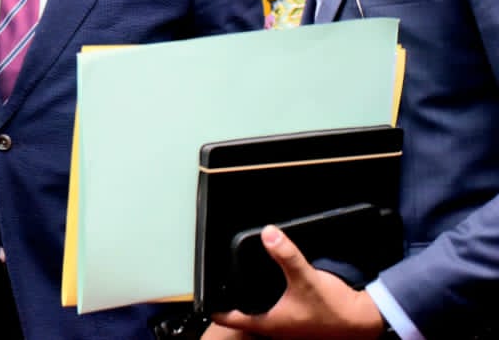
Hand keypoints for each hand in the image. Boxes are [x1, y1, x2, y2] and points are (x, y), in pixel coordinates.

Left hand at [212, 225, 385, 338]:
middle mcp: (274, 328)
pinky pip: (272, 309)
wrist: (364, 321)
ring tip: (235, 277)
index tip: (199, 290)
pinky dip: (264, 298)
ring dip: (246, 299)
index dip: (212, 305)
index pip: (228, 317)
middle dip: (228, 298)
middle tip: (215, 277)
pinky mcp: (297, 321)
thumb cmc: (334, 308)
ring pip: (256, 313)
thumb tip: (268, 233)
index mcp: (268, 323)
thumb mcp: (306, 278)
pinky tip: (267, 283)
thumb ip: (286, 255)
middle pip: (240, 315)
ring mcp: (286, 327)